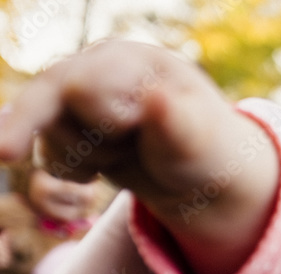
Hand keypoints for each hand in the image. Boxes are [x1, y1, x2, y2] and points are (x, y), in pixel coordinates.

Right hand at [0, 40, 278, 273]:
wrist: (198, 177)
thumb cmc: (204, 150)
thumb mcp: (197, 139)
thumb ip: (174, 120)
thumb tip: (156, 97)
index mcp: (127, 59)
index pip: (82, 88)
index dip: (111, 122)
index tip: (144, 127)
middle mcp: (93, 69)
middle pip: (47, 105)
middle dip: (94, 142)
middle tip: (133, 145)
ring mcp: (76, 98)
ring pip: (49, 137)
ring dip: (89, 159)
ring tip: (130, 152)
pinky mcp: (67, 126)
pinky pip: (50, 159)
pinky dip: (78, 172)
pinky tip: (109, 165)